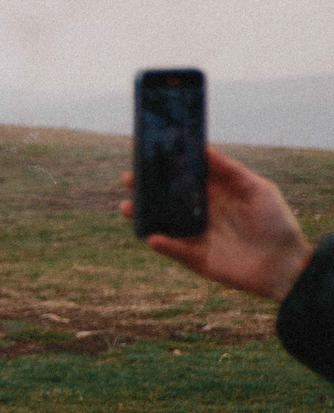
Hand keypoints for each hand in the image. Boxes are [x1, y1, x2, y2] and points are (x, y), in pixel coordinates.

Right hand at [122, 149, 312, 301]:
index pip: (182, 177)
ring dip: (141, 215)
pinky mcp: (195, 258)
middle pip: (165, 198)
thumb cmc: (276, 223)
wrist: (285, 264)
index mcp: (213, 194)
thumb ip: (229, 170)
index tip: (146, 154)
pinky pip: (173, 249)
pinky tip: (153, 237)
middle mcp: (200, 213)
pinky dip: (162, 244)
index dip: (164, 166)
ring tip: (127, 208)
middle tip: (130, 179)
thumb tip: (201, 148)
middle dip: (144, 189)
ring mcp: (195, 235)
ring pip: (161, 222)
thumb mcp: (257, 189)